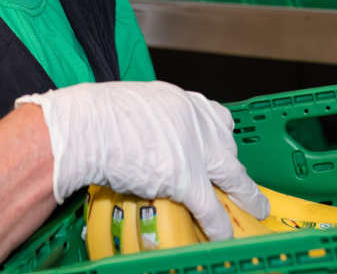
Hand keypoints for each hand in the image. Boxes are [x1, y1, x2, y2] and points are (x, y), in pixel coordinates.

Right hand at [15, 81, 267, 239]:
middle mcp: (195, 120)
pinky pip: (210, 207)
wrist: (82, 129)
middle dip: (234, 168)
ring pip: (231, 176)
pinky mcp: (186, 180)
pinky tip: (223, 235)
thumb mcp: (133, 108)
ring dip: (244, 196)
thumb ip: (153, 123)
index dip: (221, 137)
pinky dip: (219, 224)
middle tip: (241, 184)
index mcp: (181, 101)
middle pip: (227, 147)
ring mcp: (194, 150)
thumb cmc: (94, 117)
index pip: (215, 117)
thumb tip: (149, 139)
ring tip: (254, 208)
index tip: (224, 145)